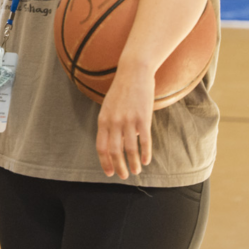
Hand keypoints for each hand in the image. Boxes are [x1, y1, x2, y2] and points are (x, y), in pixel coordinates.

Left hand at [96, 64, 154, 179]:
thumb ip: (110, 124)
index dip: (105, 162)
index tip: (109, 173)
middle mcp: (114, 122)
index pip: (101, 147)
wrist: (133, 72)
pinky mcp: (143, 118)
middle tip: (124, 176)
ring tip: (136, 171)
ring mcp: (128, 120)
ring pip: (129, 149)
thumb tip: (114, 142)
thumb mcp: (109, 106)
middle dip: (118, 167)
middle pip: (114, 151)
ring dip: (133, 163)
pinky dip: (145, 153)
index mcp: (103, 120)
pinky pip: (144, 141)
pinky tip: (147, 161)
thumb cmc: (122, 90)